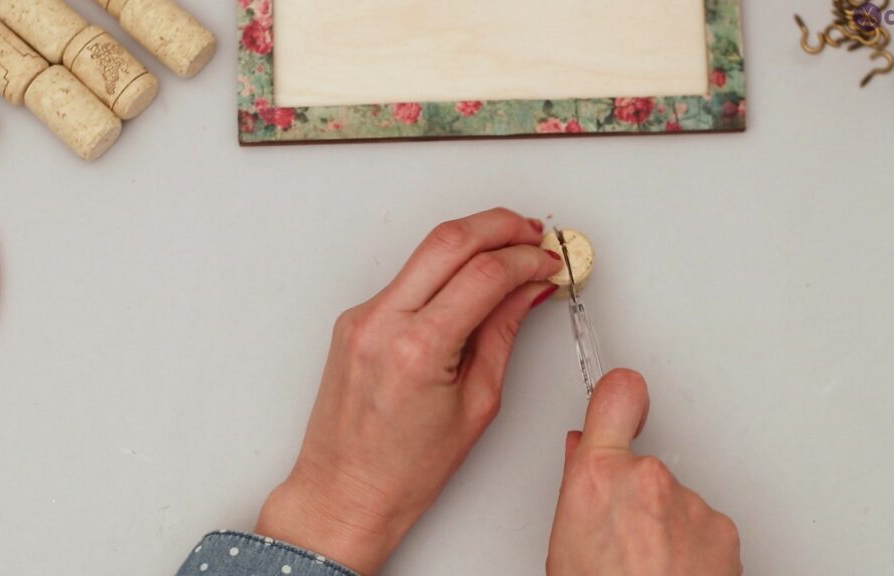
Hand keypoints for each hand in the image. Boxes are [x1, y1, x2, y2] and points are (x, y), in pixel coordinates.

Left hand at [256, 208, 563, 574]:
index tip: (550, 262)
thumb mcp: (477, 404)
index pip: (484, 274)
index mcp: (416, 350)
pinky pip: (407, 277)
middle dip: (501, 226)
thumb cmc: (404, 470)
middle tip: (535, 234)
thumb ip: (503, 334)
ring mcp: (361, 316)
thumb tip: (528, 290)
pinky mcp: (354, 319)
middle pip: (449, 240)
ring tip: (510, 250)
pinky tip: (471, 279)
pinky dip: (445, 269)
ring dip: (473, 240)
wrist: (343, 492)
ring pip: (424, 251)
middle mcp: (380, 322)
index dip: (527, 259)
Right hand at [547, 369, 742, 574]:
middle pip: (643, 465)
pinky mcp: (722, 529)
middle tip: (618, 537)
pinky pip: (701, 524)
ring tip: (645, 566)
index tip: (621, 389)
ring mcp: (691, 504)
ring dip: (664, 525)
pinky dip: (691, 545)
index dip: (619, 392)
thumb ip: (577, 487)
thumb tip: (584, 457)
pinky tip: (671, 572)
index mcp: (599, 477)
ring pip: (674, 499)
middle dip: (634, 493)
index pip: (616, 396)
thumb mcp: (564, 545)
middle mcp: (649, 480)